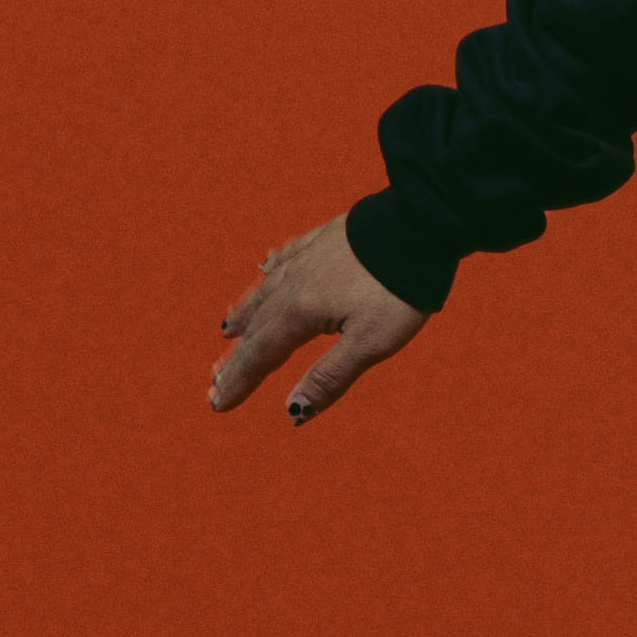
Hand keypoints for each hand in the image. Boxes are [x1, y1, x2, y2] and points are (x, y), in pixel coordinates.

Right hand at [207, 218, 428, 428]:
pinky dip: (270, 270)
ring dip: (246, 314)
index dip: (240, 382)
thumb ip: (330, 376)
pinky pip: (286, 256)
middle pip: (257, 327)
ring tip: (229, 329)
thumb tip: (293, 411)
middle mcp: (295, 283)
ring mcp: (309, 257)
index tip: (217, 403)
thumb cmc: (399, 289)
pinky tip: (264, 267)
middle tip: (214, 380)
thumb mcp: (371, 342)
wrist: (422, 225)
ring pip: (266, 290)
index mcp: (301, 312)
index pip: (261, 355)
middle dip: (236, 358)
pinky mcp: (325, 238)